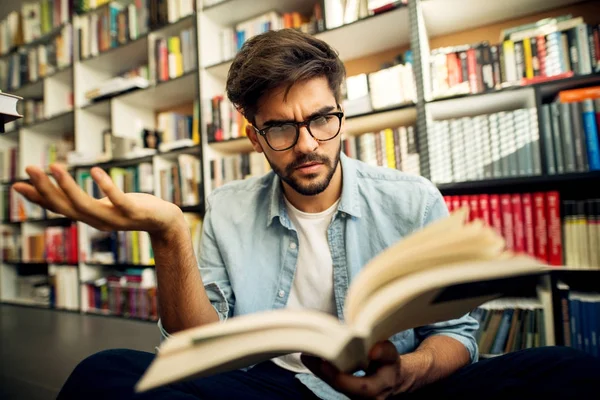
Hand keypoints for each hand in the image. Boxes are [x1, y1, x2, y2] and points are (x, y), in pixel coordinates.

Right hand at [12, 163, 183, 236]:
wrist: (164, 222)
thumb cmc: (132, 209)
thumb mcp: (103, 205)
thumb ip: (83, 200)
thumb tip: (63, 188)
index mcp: (89, 217)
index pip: (58, 208)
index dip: (37, 198)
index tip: (17, 184)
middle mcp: (98, 221)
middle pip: (66, 207)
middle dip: (45, 189)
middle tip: (30, 168)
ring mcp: (115, 218)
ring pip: (86, 205)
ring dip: (68, 186)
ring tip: (54, 166)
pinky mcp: (133, 212)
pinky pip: (117, 200)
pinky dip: (105, 186)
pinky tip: (95, 170)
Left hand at [301, 341, 401, 399]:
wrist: (391, 381)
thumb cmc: (390, 366)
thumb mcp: (393, 356)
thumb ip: (385, 352)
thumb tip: (373, 350)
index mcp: (376, 390)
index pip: (359, 388)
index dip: (341, 377)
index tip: (326, 363)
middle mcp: (362, 398)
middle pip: (339, 386)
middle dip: (323, 371)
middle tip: (310, 354)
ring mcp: (351, 397)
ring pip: (331, 384)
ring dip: (317, 370)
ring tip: (306, 353)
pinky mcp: (343, 391)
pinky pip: (329, 382)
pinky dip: (319, 370)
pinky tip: (310, 357)